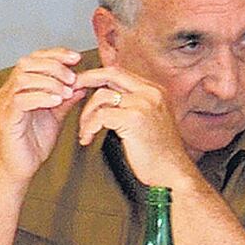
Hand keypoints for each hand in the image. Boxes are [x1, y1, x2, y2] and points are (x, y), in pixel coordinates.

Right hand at [0, 48, 87, 183]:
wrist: (19, 167)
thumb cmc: (34, 141)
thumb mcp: (56, 116)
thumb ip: (66, 99)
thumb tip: (82, 84)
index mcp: (21, 87)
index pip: (35, 58)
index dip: (55, 54)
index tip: (77, 57)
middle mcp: (10, 90)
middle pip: (27, 63)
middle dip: (53, 65)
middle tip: (72, 77)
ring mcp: (6, 103)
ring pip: (23, 78)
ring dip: (49, 81)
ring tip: (66, 91)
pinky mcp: (7, 117)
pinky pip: (20, 99)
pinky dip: (40, 96)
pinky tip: (56, 101)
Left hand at [73, 66, 194, 187]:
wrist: (173, 172)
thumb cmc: (160, 153)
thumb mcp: (150, 120)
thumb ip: (134, 105)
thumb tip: (109, 96)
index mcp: (155, 91)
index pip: (120, 72)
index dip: (98, 75)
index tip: (83, 83)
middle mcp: (151, 93)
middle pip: (111, 74)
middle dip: (86, 80)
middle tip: (71, 90)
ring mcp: (143, 104)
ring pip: (101, 97)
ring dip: (86, 114)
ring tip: (85, 130)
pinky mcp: (133, 119)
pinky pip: (100, 116)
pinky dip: (88, 127)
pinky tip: (88, 138)